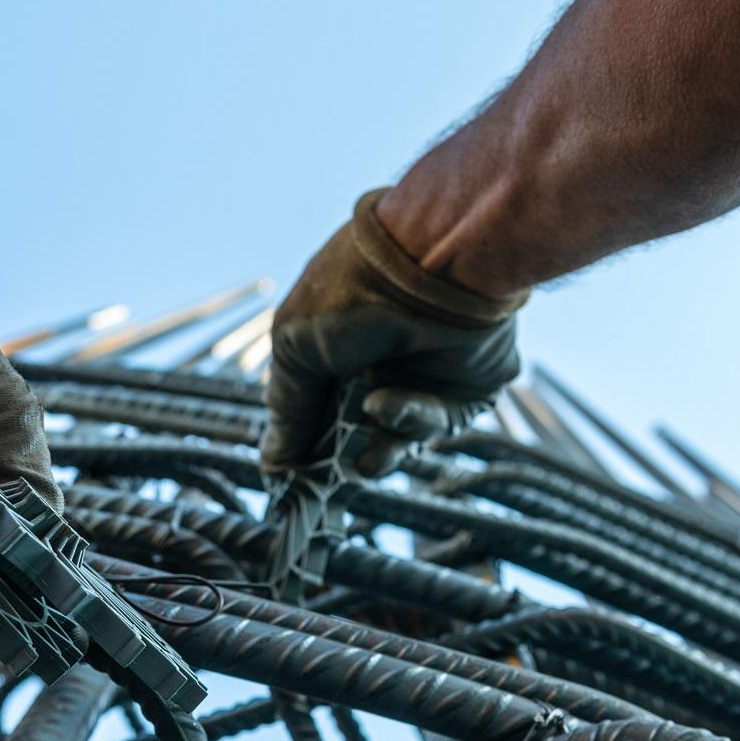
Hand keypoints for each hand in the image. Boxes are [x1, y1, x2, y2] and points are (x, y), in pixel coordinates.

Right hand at [261, 189, 526, 477]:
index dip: (306, 441)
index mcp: (335, 344)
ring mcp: (423, 375)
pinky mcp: (465, 388)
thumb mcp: (297, 347)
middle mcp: (380, 359)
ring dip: (379, 447)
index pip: (317, 405)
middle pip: (358, 429)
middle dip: (343, 453)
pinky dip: (411, 419)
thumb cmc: (353, 294)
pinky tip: (388, 404)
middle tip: (330, 476)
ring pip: (399, 435)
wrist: (432, 265)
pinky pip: (436, 422)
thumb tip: (274, 463)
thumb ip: (288, 407)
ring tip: (366, 451)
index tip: (294, 476)